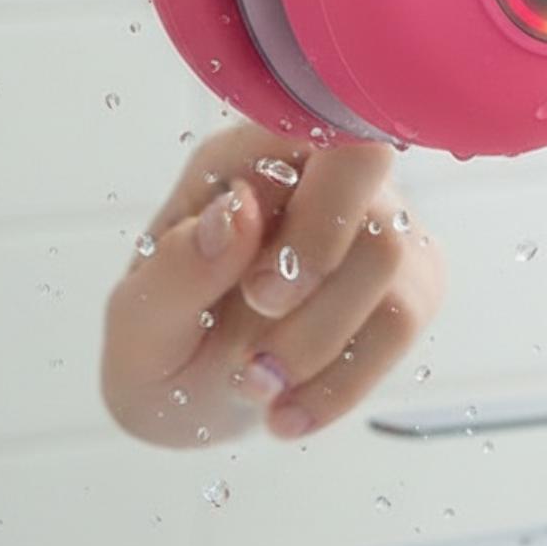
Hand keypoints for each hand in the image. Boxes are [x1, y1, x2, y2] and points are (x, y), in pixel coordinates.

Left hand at [101, 126, 443, 447]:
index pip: (319, 131)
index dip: (312, 215)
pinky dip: (344, 383)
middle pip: (371, 191)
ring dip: (318, 346)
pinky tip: (289, 414)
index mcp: (245, 158)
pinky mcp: (408, 284)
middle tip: (253, 359)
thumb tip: (239, 208)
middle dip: (316, 286)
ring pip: (391, 257)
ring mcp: (374, 226)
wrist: (196, 408)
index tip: (258, 296)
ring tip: (254, 389)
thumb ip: (177, 267)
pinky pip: (406, 321)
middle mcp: (319, 176)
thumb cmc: (162, 348)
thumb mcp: (138, 325)